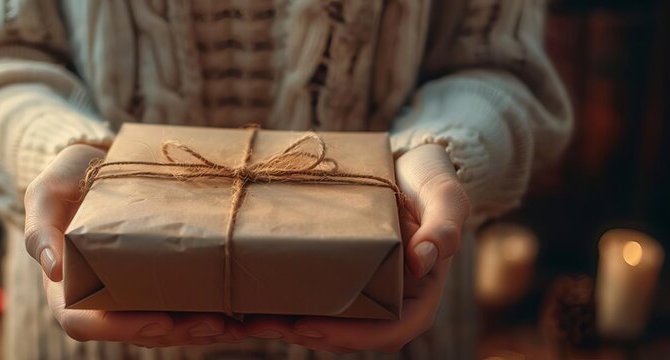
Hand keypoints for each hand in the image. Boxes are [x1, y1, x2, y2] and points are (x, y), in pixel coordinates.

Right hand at [24, 144, 242, 345]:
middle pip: (141, 330)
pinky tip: (251, 305)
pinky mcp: (168, 277)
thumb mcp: (44, 193)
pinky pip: (191, 301)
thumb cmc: (65, 180)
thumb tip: (53, 268)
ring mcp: (139, 291)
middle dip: (181, 332)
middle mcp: (106, 299)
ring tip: (241, 322)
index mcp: (68, 289)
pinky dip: (221, 308)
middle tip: (216, 324)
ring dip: (208, 328)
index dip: (122, 328)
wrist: (97, 164)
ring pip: (173, 323)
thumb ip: (41, 227)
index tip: (158, 321)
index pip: (85, 323)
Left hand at [244, 144, 470, 352]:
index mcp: (420, 294)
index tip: (310, 327)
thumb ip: (444, 226)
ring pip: (327, 319)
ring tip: (249, 318)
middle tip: (264, 324)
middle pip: (350, 333)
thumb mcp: (445, 197)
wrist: (409, 160)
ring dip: (288, 324)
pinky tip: (253, 295)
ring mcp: (363, 287)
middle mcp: (390, 298)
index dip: (351, 337)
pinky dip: (287, 299)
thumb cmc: (432, 180)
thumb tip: (424, 260)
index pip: (391, 331)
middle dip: (307, 334)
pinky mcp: (340, 270)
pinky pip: (315, 294)